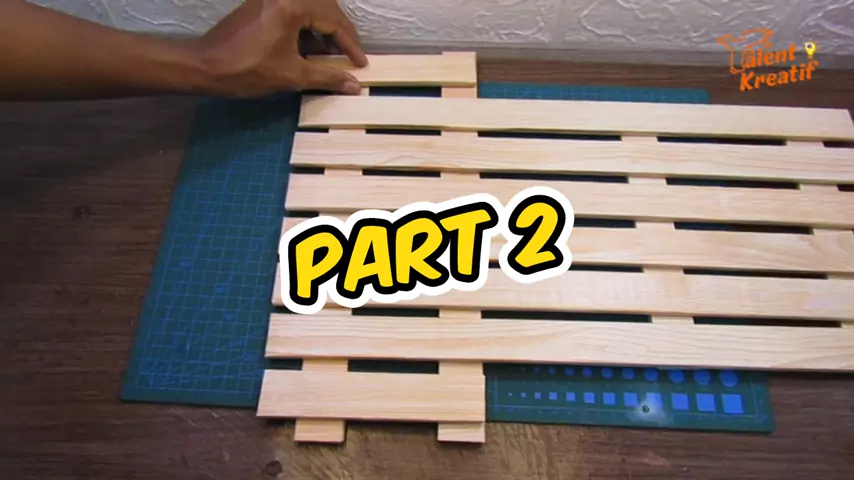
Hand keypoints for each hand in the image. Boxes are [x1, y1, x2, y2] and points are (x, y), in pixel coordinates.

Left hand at [192, 0, 367, 97]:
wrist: (204, 66)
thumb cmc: (247, 70)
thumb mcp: (291, 76)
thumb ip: (326, 78)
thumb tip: (354, 86)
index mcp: (293, 5)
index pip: (335, 21)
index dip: (351, 45)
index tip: (361, 64)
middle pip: (326, 8)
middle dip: (340, 35)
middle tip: (349, 59)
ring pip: (310, 9)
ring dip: (323, 32)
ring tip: (330, 58)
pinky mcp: (262, 4)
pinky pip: (294, 11)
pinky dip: (306, 28)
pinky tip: (308, 51)